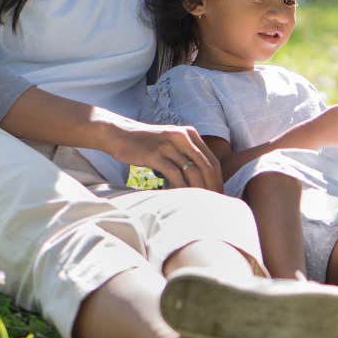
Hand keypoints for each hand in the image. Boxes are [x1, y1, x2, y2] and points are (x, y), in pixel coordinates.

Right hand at [102, 119, 221, 191]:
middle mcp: (182, 136)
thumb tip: (202, 177)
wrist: (119, 134)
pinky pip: (173, 174)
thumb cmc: (146, 143)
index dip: (218, 179)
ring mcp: (168, 144)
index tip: (218, 194)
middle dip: (212, 186)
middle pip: (206, 166)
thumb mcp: (170, 142)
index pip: (211, 159)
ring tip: (199, 203)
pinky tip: (180, 198)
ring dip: (198, 189)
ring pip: (192, 170)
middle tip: (213, 202)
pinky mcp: (155, 154)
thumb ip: (186, 153)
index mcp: (189, 133)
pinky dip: (179, 187)